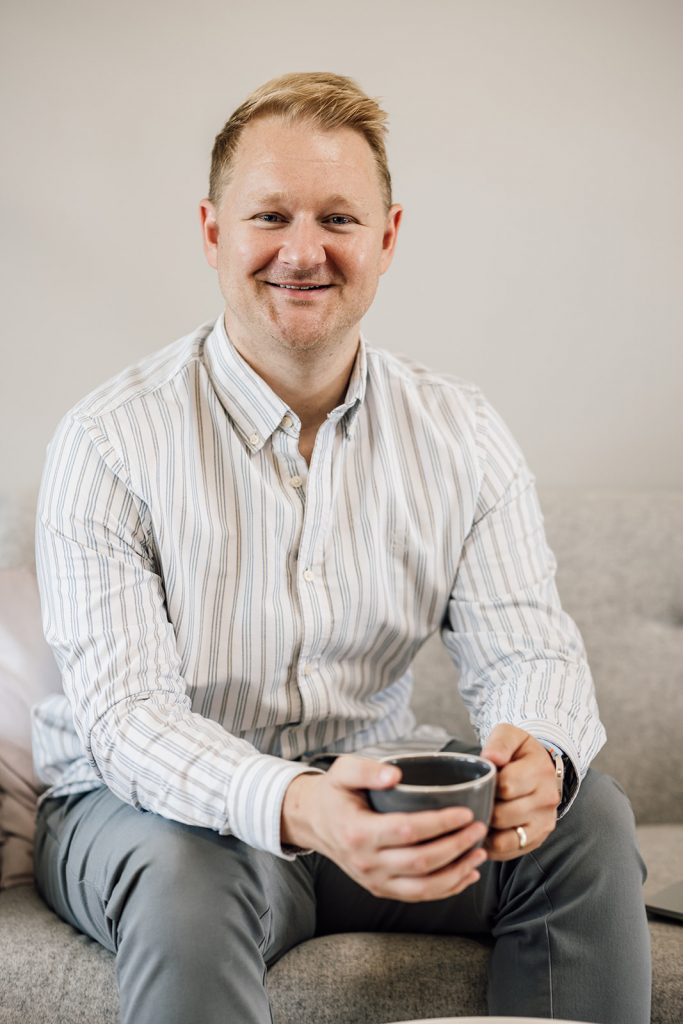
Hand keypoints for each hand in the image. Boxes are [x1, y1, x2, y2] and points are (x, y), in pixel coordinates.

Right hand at [281, 755, 487, 901]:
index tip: (464, 812)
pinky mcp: (381, 889)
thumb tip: (395, 776)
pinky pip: (418, 896)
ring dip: (457, 872)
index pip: (406, 831)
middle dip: (456, 847)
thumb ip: (367, 770)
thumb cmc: (335, 793)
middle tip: (479, 828)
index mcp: (357, 832)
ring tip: (480, 852)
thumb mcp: (343, 771)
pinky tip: (466, 874)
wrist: (314, 822)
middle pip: (420, 862)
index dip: (439, 823)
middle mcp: (366, 862)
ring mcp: (374, 880)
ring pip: (424, 887)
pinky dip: (447, 889)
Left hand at [480, 725, 560, 860]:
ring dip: (486, 830)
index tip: (481, 780)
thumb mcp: (509, 736)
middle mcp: (547, 799)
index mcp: (540, 771)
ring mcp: (544, 823)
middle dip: (484, 807)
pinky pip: (509, 852)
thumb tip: (491, 759)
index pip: (505, 786)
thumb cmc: (518, 752)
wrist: (538, 768)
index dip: (486, 785)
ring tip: (477, 816)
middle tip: (474, 799)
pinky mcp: (537, 839)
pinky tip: (484, 832)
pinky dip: (492, 846)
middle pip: (502, 815)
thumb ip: (499, 743)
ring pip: (505, 839)